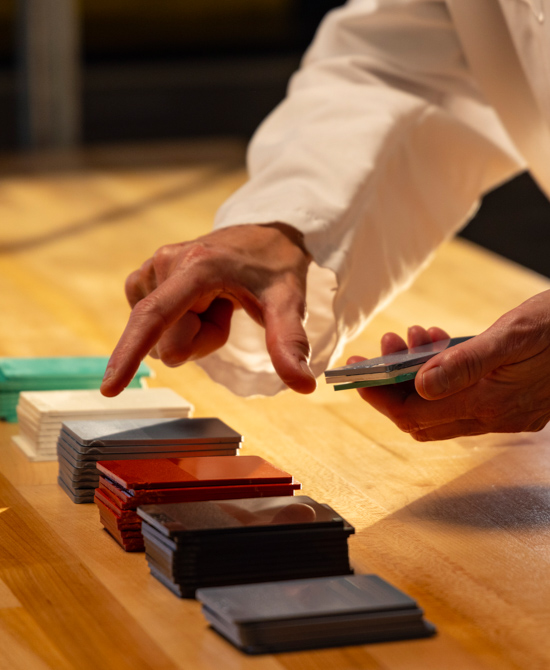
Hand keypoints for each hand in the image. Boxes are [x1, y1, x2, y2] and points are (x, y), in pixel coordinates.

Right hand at [101, 223, 316, 396]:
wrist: (265, 234)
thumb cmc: (276, 267)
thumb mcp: (289, 302)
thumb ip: (290, 343)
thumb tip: (303, 386)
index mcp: (197, 267)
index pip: (155, 317)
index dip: (130, 354)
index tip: (109, 389)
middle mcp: (165, 263)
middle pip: (170, 340)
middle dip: (202, 340)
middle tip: (229, 310)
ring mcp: (153, 268)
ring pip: (162, 335)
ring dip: (193, 332)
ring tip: (219, 303)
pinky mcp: (146, 276)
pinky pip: (153, 323)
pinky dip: (181, 323)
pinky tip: (201, 302)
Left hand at [349, 290, 549, 439]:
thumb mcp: (512, 336)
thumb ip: (465, 364)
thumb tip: (418, 386)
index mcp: (490, 404)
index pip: (413, 415)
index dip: (379, 397)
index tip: (356, 373)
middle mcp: (494, 417)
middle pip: (421, 416)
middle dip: (393, 383)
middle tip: (382, 347)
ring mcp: (505, 412)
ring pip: (440, 404)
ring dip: (416, 374)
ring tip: (410, 335)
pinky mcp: (512, 400)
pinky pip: (462, 394)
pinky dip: (441, 372)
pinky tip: (438, 341)